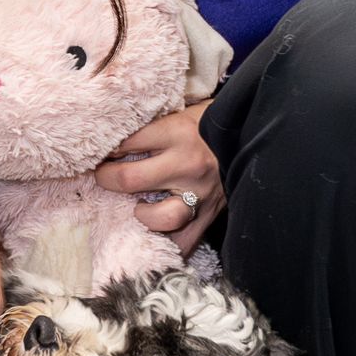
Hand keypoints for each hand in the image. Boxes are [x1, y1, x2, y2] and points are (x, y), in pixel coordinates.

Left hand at [93, 102, 222, 252]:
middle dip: (108, 180)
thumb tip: (112, 143)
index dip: (108, 150)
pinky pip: (184, 241)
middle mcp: (188, 164)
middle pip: (131, 179)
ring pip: (160, 217)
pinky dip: (167, 242)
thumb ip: (150, 127)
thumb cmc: (209, 123)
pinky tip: (157, 236)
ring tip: (139, 207)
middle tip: (106, 177)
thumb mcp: (180, 113)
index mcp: (178, 132)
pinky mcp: (210, 215)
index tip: (104, 153)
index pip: (127, 142)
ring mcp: (201, 193)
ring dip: (141, 215)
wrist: (251, 136)